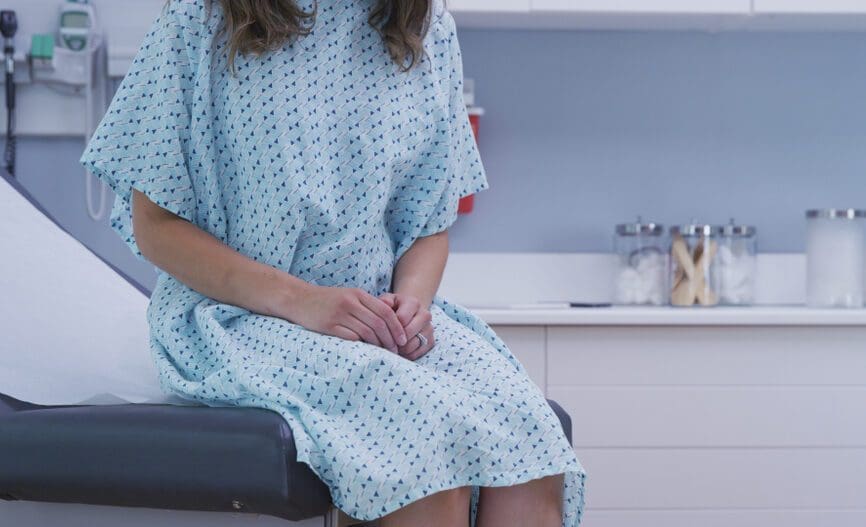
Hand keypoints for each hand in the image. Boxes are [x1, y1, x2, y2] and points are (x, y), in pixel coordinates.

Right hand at [292, 285, 407, 351]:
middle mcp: (350, 302)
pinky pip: (350, 337)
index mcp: (358, 294)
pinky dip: (362, 345)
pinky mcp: (328, 325)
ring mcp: (339, 314)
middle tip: (396, 350)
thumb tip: (388, 323)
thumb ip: (366, 306)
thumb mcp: (348, 296)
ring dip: (379, 344)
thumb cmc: (326, 300)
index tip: (403, 339)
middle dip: (391, 338)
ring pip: (367, 331)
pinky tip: (366, 351)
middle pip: (378, 322)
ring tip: (384, 353)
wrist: (298, 298)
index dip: (397, 326)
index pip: (385, 310)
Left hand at [379, 292, 433, 360]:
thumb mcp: (388, 300)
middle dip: (395, 338)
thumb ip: (385, 300)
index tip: (384, 329)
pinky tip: (400, 349)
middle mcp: (425, 315)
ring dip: (399, 348)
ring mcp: (430, 329)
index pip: (402, 319)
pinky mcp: (431, 341)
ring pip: (412, 345)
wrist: (410, 313)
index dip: (390, 326)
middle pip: (408, 333)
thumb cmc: (395, 307)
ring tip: (392, 345)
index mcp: (414, 303)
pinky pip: (416, 354)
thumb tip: (385, 303)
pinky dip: (405, 355)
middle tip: (387, 340)